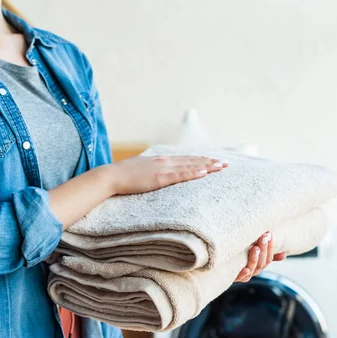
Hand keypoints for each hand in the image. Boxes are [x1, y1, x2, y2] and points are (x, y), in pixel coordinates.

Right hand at [107, 155, 228, 194]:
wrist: (111, 176)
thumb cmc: (123, 176)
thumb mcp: (141, 170)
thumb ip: (151, 171)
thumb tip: (155, 175)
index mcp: (161, 160)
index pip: (185, 159)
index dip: (201, 160)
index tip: (213, 160)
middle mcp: (165, 161)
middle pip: (192, 161)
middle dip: (210, 162)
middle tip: (226, 163)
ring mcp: (163, 168)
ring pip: (190, 167)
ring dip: (207, 167)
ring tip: (221, 167)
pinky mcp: (160, 178)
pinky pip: (181, 176)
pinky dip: (194, 174)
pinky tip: (205, 173)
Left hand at [234, 232, 286, 282]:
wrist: (220, 263)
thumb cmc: (239, 254)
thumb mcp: (254, 252)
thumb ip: (267, 253)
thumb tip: (283, 255)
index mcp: (258, 265)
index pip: (268, 258)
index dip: (270, 247)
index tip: (270, 234)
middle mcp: (252, 271)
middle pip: (261, 263)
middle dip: (264, 249)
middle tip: (263, 236)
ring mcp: (242, 275)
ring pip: (252, 269)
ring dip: (254, 259)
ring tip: (255, 248)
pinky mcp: (231, 276)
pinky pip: (238, 278)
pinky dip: (243, 274)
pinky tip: (245, 269)